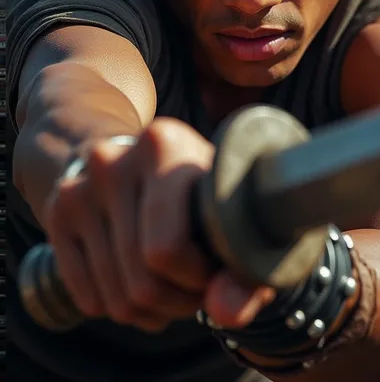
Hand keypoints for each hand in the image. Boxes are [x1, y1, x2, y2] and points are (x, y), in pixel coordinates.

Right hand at [43, 118, 273, 331]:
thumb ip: (245, 270)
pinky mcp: (57, 212)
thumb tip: (225, 312)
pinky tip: (141, 283)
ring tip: (172, 287)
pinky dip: (119, 307)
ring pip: (116, 298)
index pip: (166, 249)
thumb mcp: (233, 211)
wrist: (138, 156)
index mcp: (163, 144)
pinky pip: (88, 298)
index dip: (196, 278)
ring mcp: (79, 187)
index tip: (212, 269)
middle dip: (178, 300)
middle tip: (195, 288)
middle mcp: (112, 161)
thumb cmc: (200, 190)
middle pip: (141, 280)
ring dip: (151, 310)